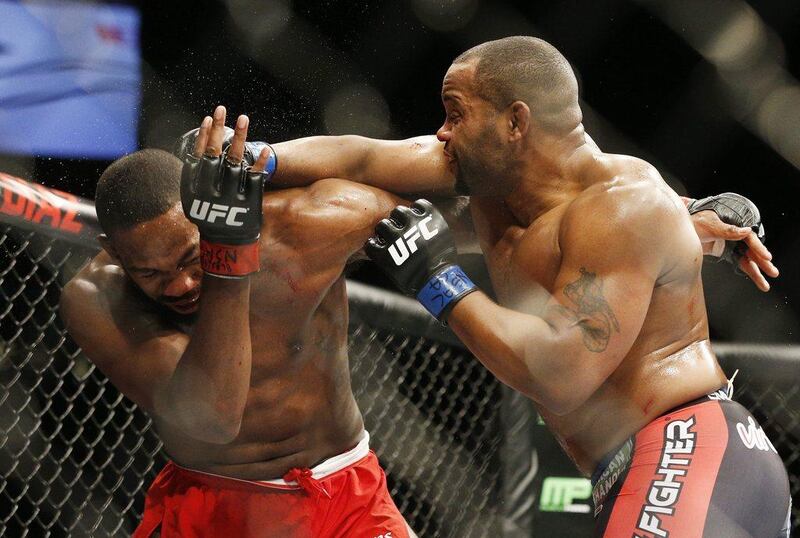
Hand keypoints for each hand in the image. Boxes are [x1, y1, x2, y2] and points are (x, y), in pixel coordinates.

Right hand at [180, 106, 267, 277]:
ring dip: (239, 138)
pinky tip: (264, 148)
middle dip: (219, 130)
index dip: (203, 136)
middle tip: (223, 109)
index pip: (197, 157)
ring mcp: (231, 197)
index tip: (208, 118)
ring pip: (235, 162)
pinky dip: (259, 163)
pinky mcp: (249, 203)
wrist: (225, 244)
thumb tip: (196, 147)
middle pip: (215, 155)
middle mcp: (211, 192)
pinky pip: (255, 179)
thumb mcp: (195, 199)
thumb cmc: (210, 215)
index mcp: (195, 190)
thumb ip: (195, 176)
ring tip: (243, 119)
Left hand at [365, 199, 476, 320]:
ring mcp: (398, 238)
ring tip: (387, 240)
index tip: (413, 220)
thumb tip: (423, 218)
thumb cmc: (442, 261)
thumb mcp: (443, 236)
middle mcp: (413, 224)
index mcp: (429, 218)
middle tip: (398, 230)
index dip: (414, 212)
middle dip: (397, 220)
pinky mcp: (386, 253)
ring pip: (382, 224)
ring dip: (384, 231)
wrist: (436, 281)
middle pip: (398, 212)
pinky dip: (373, 245)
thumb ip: (432, 224)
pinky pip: (372, 243)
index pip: (418, 205)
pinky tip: (377, 248)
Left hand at [686, 193, 777, 291]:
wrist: (683, 228)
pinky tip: (758, 280)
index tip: (767, 257)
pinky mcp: (727, 252)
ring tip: (765, 285)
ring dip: (757, 271)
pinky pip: (740, 263)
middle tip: (773, 273)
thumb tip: (746, 231)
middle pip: (752, 250)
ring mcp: (732, 244)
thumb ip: (726, 230)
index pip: (749, 238)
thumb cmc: (695, 221)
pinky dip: (749, 271)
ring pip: (748, 259)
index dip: (758, 248)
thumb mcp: (709, 224)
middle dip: (763, 263)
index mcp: (734, 225)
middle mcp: (736, 235)